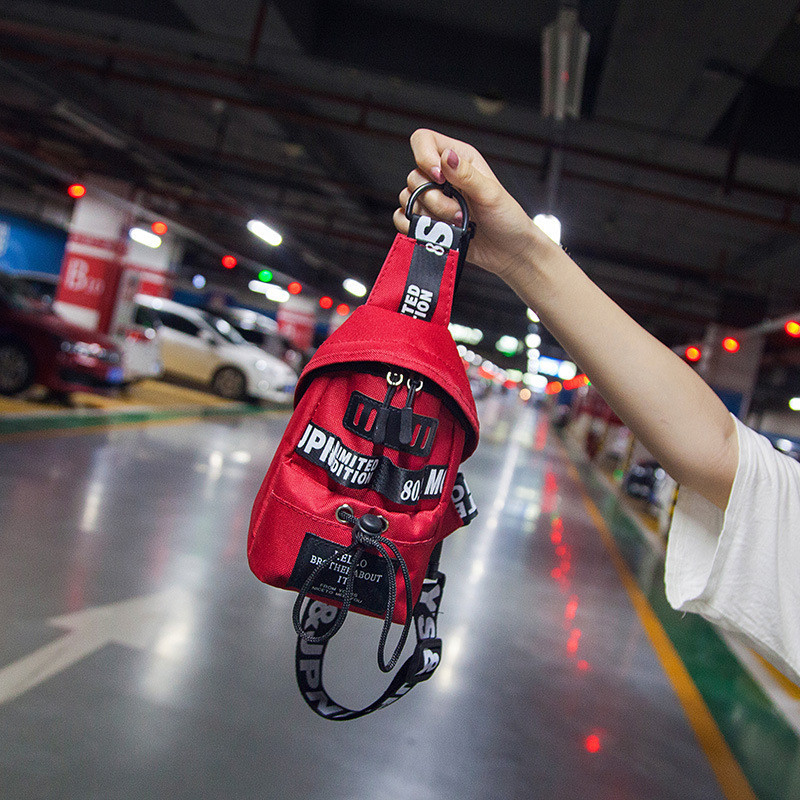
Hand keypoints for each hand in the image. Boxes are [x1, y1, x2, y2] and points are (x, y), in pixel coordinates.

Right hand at [393, 129, 554, 282]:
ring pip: (408, 199)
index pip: (423, 141)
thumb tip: (447, 157)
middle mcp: (443, 177)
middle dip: (434, 199)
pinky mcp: (428, 221)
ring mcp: (434, 200)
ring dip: (429, 215)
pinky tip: (434, 232)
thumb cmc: (507, 219)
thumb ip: (466, 175)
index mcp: (458, 159)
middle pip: (414, 177)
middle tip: (458, 212)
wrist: (508, 251)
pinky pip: (402, 218)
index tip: (440, 179)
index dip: (424, 157)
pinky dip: (412, 226)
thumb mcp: (491, 194)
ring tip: (454, 224)